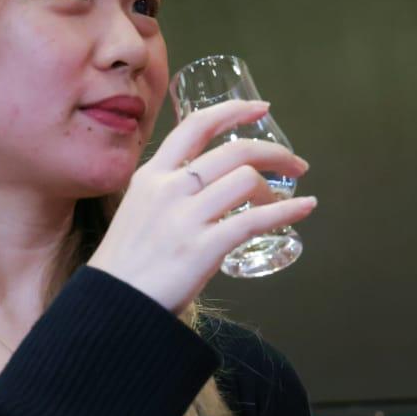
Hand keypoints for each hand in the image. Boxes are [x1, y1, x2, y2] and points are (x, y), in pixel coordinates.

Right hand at [87, 99, 315, 312]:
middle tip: (294, 163)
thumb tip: (207, 183)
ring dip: (275, 189)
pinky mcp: (202, 248)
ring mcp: (185, 218)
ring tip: (281, 201)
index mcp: (152, 175)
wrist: (112, 306)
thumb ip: (169, 190)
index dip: (233, 111)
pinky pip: (255, 220)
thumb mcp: (138, 208)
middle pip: (233, 151)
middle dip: (273, 152)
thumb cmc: (128, 263)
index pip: (196, 126)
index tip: (261, 108)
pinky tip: (304, 209)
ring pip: (246, 180)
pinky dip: (287, 211)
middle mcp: (169, 189)